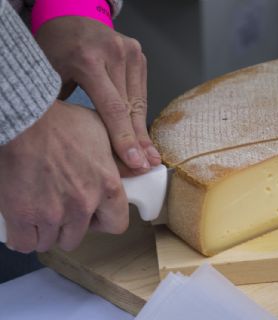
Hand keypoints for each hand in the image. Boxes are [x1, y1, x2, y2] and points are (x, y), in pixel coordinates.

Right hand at [0, 101, 128, 252]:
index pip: (117, 224)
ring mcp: (52, 212)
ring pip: (50, 242)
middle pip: (77, 237)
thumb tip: (140, 169)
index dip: (104, 221)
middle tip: (62, 209)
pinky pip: (25, 243)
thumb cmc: (64, 122)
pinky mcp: (22, 215)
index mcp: (106, 185)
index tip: (94, 215)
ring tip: (42, 210)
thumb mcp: (103, 132)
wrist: (26, 118)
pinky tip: (24, 220)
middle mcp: (83, 204)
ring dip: (47, 231)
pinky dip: (24, 235)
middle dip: (70, 227)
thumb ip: (121, 156)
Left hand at [35, 16, 160, 172]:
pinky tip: (143, 134)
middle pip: (131, 108)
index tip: (134, 162)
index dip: (124, 138)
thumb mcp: (52, 75)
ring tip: (151, 155)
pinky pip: (141, 93)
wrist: (72, 16)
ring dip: (143, 130)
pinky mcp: (139, 56)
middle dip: (139, 140)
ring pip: (139, 102)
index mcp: (88, 59)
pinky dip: (140, 114)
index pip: (112, 108)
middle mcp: (115, 53)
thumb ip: (69, 106)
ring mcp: (131, 52)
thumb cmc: (58, 47)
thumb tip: (84, 140)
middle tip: (148, 165)